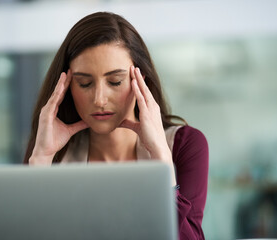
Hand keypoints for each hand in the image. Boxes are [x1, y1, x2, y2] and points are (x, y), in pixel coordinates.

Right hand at [29, 70, 87, 164]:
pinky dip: (56, 95)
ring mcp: (46, 111)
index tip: (72, 75)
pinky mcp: (45, 116)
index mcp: (53, 110)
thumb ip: (79, 125)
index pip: (61, 95)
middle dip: (64, 81)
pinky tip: (61, 88)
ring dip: (60, 84)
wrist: (46, 151)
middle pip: (58, 92)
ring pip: (54, 95)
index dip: (66, 85)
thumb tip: (88, 121)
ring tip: (65, 75)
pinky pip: (52, 103)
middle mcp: (48, 108)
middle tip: (69, 70)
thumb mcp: (71, 130)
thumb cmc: (55, 141)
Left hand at [120, 66, 175, 184]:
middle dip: (139, 77)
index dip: (140, 83)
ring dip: (138, 79)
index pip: (145, 93)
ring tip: (133, 69)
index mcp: (151, 109)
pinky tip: (133, 82)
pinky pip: (141, 99)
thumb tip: (118, 121)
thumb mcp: (137, 128)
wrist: (157, 147)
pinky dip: (137, 90)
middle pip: (145, 88)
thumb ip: (128, 123)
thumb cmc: (149, 138)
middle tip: (134, 66)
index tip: (136, 75)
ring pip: (143, 91)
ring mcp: (151, 109)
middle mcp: (153, 107)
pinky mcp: (147, 114)